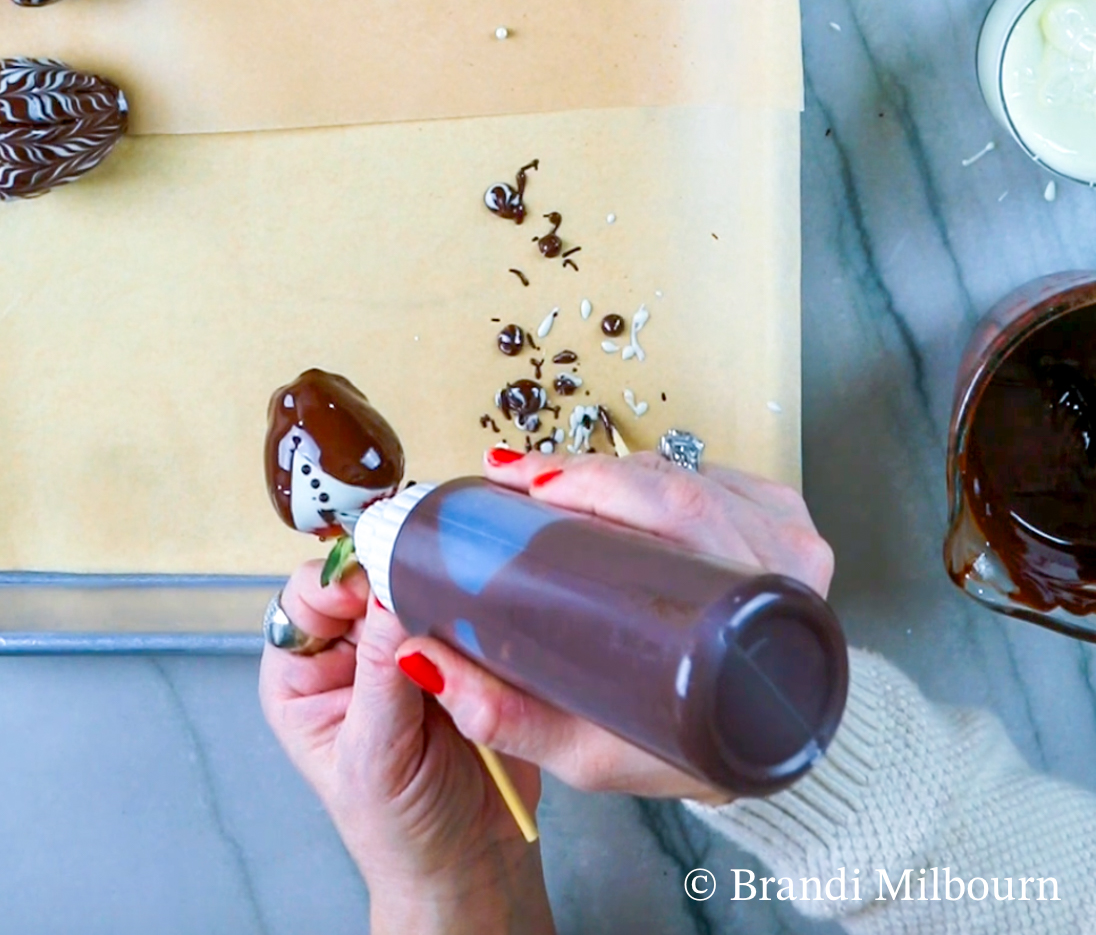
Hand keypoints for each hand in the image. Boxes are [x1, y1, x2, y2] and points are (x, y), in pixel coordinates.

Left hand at [259, 561, 555, 934]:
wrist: (469, 863)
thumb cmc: (400, 827)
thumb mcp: (376, 753)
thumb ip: (381, 673)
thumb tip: (390, 595)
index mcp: (303, 675)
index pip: (308, 598)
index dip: (340, 580)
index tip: (379, 582)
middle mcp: (349, 655)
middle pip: (365, 582)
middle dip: (398, 576)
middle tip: (432, 577)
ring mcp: (404, 651)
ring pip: (416, 589)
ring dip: (442, 591)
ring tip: (464, 603)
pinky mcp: (456, 655)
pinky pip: (462, 612)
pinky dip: (475, 610)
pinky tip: (487, 619)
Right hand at [393, 450, 834, 803]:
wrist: (744, 744)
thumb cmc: (676, 748)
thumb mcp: (591, 750)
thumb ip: (510, 718)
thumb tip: (425, 661)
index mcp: (749, 624)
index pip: (681, 515)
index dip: (603, 486)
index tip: (532, 487)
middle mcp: (785, 573)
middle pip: (680, 483)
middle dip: (588, 471)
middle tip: (521, 478)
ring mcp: (793, 542)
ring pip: (692, 470)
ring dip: (616, 469)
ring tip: (553, 481)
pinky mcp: (787, 523)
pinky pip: (715, 470)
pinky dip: (658, 470)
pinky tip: (617, 482)